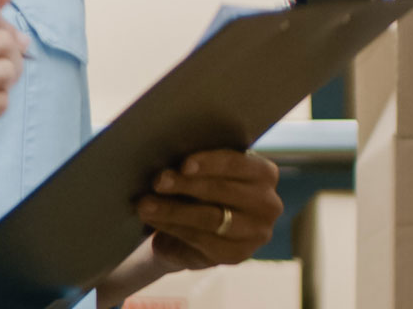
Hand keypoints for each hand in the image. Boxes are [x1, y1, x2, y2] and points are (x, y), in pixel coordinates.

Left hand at [136, 150, 282, 270]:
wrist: (192, 230)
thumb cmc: (197, 189)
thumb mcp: (201, 173)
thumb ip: (195, 163)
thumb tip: (166, 157)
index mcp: (264, 173)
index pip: (239, 163)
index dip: (211, 163)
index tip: (184, 164)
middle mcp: (268, 204)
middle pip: (224, 191)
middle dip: (186, 185)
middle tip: (158, 181)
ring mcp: (256, 233)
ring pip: (211, 218)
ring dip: (173, 210)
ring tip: (145, 203)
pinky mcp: (236, 255)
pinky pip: (201, 239)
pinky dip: (173, 227)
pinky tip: (153, 220)